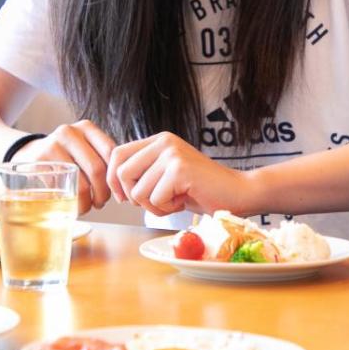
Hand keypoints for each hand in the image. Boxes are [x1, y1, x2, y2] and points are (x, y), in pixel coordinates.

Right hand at [17, 120, 115, 212]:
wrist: (29, 153)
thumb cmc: (65, 155)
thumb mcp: (83, 148)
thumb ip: (102, 158)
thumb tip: (126, 183)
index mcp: (86, 128)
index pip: (111, 152)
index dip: (116, 176)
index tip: (118, 191)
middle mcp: (70, 132)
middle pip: (97, 169)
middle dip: (103, 192)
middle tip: (101, 202)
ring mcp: (53, 145)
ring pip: (81, 182)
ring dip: (88, 201)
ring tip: (89, 206)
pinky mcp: (39, 161)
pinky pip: (63, 188)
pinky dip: (73, 202)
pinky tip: (75, 205)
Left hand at [107, 132, 242, 216]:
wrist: (238, 193)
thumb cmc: (201, 190)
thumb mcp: (166, 176)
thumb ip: (144, 172)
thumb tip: (110, 181)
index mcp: (158, 140)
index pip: (117, 154)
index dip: (113, 180)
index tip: (124, 198)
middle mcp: (163, 142)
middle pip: (121, 173)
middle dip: (132, 196)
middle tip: (155, 201)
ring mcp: (172, 154)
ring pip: (137, 191)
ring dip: (153, 206)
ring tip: (175, 200)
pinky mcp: (180, 170)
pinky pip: (155, 199)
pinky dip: (167, 209)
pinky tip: (184, 201)